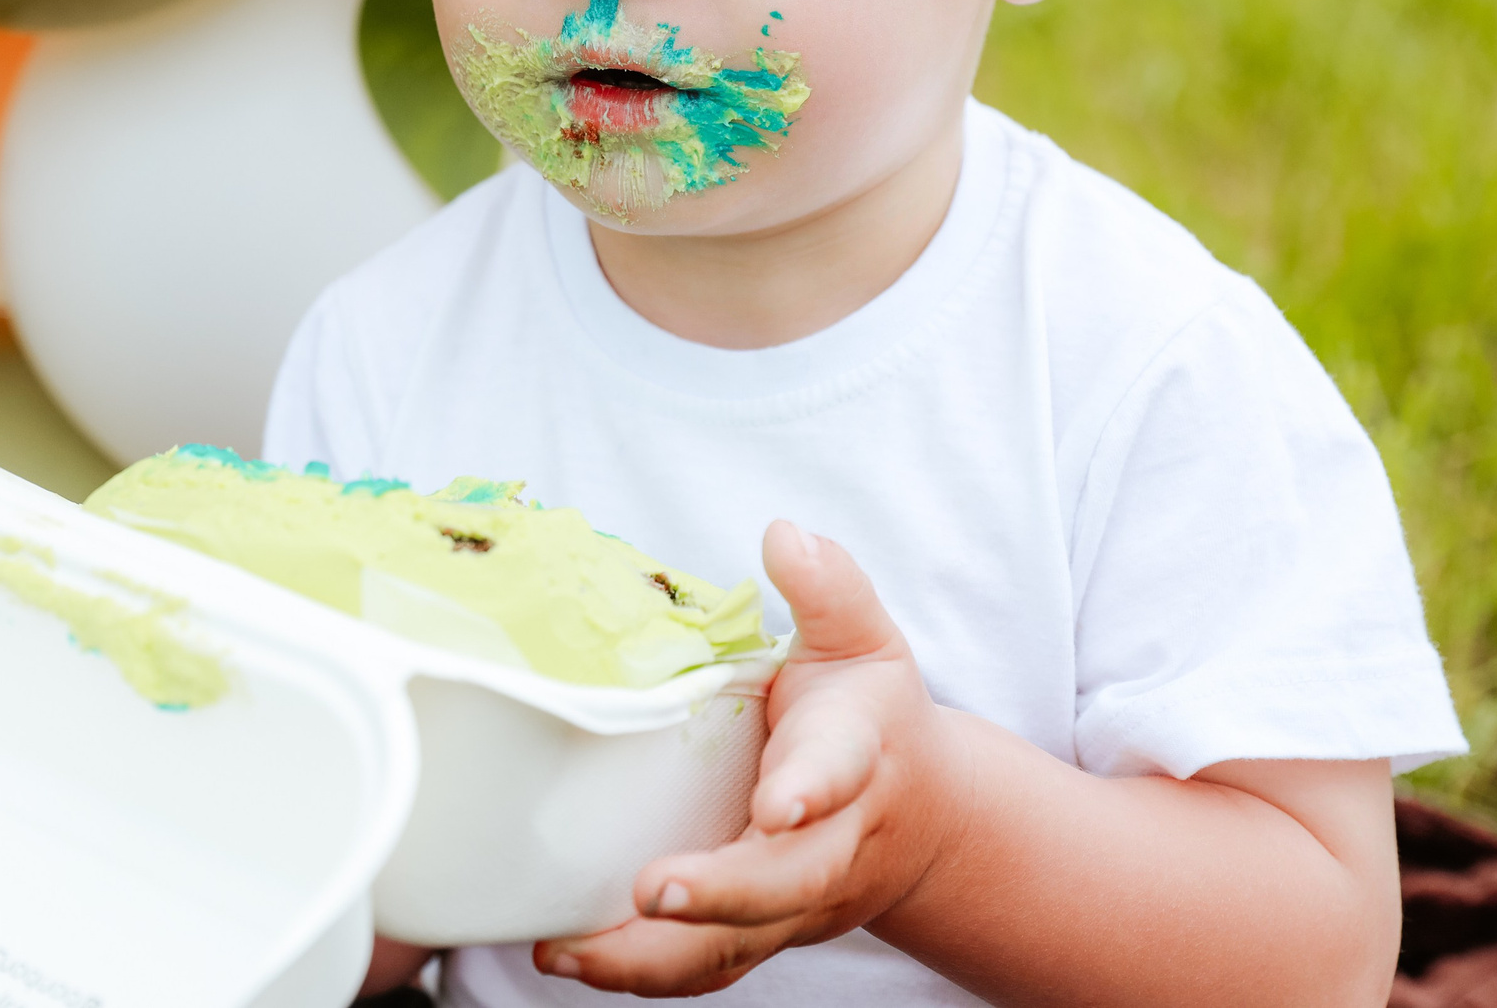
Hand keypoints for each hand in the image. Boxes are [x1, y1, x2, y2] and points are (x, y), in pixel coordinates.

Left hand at [531, 521, 972, 995]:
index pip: (837, 775)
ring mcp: (794, 901)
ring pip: (737, 944)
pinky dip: (641, 973)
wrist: (923, 818)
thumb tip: (785, 533)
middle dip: (723, 893)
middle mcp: (829, 844)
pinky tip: (573, 958)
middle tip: (653, 890)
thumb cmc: (871, 717)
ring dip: (656, 955)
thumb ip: (830, 588)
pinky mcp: (759, 931)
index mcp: (857, 760)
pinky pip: (705, 966)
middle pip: (785, 884)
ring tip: (574, 949)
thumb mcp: (863, 640)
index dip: (809, 791)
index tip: (778, 804)